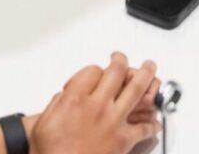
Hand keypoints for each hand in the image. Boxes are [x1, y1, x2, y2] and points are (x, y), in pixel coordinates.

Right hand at [29, 55, 161, 153]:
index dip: (95, 70)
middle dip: (121, 61)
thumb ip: (57, 104)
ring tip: (149, 67)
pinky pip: (143, 128)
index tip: (96, 73)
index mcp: (75, 100)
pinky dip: (151, 124)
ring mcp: (113, 122)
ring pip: (136, 90)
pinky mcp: (123, 140)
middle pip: (116, 72)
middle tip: (122, 59)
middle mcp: (97, 107)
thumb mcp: (43, 124)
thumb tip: (66, 96)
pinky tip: (155, 121)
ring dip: (145, 75)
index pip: (92, 71)